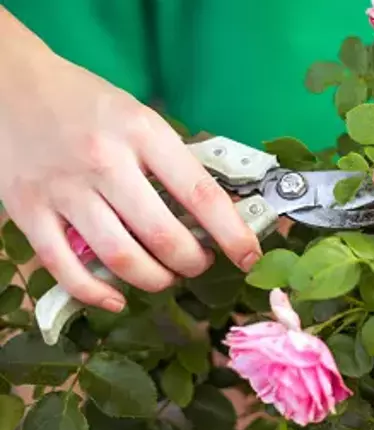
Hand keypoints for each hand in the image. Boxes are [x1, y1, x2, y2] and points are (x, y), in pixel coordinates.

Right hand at [0, 12, 260, 311]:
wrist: (13, 84)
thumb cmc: (90, 104)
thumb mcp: (142, 118)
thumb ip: (174, 162)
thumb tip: (220, 211)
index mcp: (143, 133)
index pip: (201, 194)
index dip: (232, 234)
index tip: (248, 256)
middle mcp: (105, 162)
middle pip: (163, 236)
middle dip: (193, 262)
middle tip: (199, 263)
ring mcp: (64, 189)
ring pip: (121, 258)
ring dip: (155, 280)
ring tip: (166, 276)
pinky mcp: (28, 210)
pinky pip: (65, 268)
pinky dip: (96, 294)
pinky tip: (117, 298)